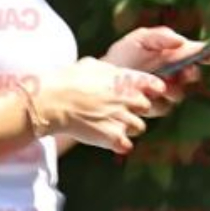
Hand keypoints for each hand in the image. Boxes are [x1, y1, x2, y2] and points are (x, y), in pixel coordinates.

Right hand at [35, 57, 166, 153]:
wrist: (53, 101)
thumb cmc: (68, 80)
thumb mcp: (93, 65)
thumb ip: (110, 71)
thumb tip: (113, 72)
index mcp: (126, 79)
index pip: (156, 85)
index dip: (153, 90)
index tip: (145, 94)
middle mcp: (129, 98)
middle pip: (147, 108)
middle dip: (135, 110)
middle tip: (118, 111)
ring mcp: (123, 118)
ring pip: (139, 128)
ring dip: (127, 128)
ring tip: (109, 125)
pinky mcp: (114, 137)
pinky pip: (127, 145)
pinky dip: (118, 145)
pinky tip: (106, 138)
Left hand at [103, 26, 209, 116]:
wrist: (102, 79)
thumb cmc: (124, 55)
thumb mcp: (140, 39)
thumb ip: (161, 36)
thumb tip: (182, 41)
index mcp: (177, 55)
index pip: (201, 55)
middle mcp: (176, 75)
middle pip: (194, 76)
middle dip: (191, 73)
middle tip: (186, 69)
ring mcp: (168, 93)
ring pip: (179, 94)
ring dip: (171, 89)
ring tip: (157, 83)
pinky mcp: (156, 108)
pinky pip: (163, 107)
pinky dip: (154, 100)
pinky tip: (143, 95)